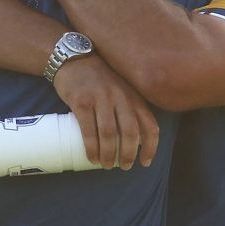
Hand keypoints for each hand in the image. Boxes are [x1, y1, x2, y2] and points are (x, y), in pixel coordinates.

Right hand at [52, 55, 158, 169]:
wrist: (73, 59)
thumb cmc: (99, 78)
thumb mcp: (121, 88)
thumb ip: (130, 106)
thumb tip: (134, 139)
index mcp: (133, 96)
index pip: (150, 125)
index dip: (151, 147)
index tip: (145, 162)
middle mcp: (120, 97)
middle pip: (130, 133)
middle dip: (128, 154)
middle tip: (124, 166)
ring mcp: (100, 99)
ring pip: (109, 134)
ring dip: (109, 154)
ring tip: (105, 165)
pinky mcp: (81, 102)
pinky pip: (88, 130)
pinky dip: (91, 147)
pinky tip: (92, 157)